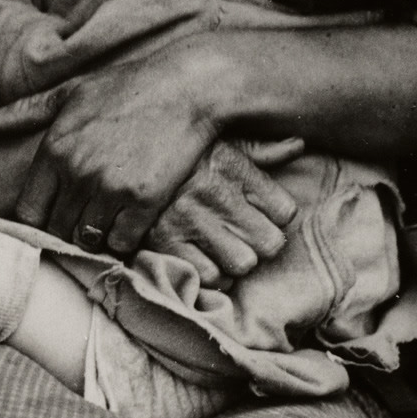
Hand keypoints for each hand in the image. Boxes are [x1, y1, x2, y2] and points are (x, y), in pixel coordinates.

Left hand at [14, 39, 225, 254]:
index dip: (39, 219)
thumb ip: (24, 111)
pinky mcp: (145, 200)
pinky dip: (125, 238)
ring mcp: (111, 188)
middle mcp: (77, 172)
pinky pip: (122, 241)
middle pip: (58, 230)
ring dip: (96, 236)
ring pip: (89, 240)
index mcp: (54, 148)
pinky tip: (131, 219)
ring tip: (107, 220)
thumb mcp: (71, 91)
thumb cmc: (128, 86)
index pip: (29, 210)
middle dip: (68, 229)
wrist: (188, 86)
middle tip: (85, 220)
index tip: (56, 214)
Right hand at [144, 138, 304, 281]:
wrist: (117, 155)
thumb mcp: (219, 141)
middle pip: (270, 244)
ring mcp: (189, 220)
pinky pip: (208, 276)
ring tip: (222, 248)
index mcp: (231, 165)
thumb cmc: (180, 154)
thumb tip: (299, 143)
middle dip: (261, 244)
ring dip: (235, 262)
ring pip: (242, 265)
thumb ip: (260, 149)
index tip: (266, 214)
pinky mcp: (165, 242)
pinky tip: (201, 257)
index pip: (285, 211)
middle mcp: (214, 193)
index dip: (279, 217)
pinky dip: (209, 273)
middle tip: (246, 236)